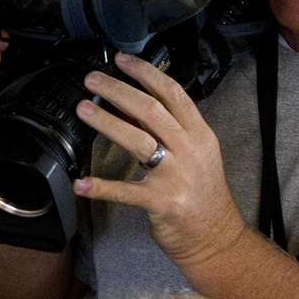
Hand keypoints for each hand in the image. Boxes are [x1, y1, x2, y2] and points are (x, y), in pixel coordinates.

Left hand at [73, 51, 246, 270]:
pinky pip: (127, 191)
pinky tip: (81, 183)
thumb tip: (129, 107)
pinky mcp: (164, 202)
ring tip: (82, 109)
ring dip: (107, 123)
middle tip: (92, 80)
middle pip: (151, 110)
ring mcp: (178, 176)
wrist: (216, 237)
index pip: (173, 94)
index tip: (121, 60)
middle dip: (119, 91)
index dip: (146, 74)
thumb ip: (166, 131)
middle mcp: (190, 150)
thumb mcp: (192, 155)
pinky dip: (102, 187)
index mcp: (199, 134)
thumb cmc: (200, 193)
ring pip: (138, 141)